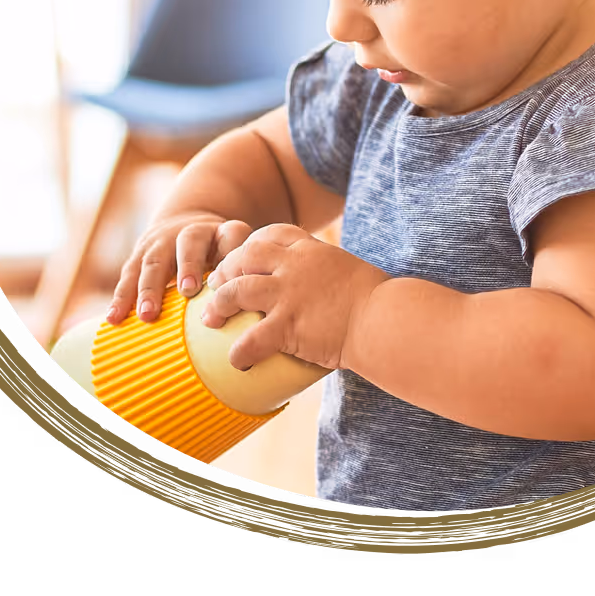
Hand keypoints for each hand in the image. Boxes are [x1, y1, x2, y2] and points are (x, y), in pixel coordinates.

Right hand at [107, 213, 254, 324]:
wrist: (184, 225)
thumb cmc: (217, 253)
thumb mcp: (234, 255)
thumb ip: (242, 274)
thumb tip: (252, 313)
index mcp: (221, 231)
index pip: (231, 234)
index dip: (231, 248)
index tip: (230, 272)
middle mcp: (189, 232)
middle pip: (189, 244)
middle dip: (188, 266)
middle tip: (188, 290)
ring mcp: (161, 241)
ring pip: (154, 261)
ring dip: (149, 288)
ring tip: (148, 315)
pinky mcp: (139, 255)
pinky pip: (128, 275)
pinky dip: (120, 297)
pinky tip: (114, 318)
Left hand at [201, 224, 386, 371]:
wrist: (384, 319)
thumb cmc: (378, 300)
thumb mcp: (350, 270)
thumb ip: (329, 271)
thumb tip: (328, 285)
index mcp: (311, 249)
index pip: (271, 234)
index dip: (250, 245)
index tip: (242, 258)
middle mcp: (295, 265)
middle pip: (245, 256)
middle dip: (226, 270)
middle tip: (216, 287)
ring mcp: (289, 294)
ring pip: (237, 291)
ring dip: (219, 305)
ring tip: (209, 320)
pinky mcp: (288, 325)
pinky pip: (252, 338)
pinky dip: (240, 351)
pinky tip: (236, 361)